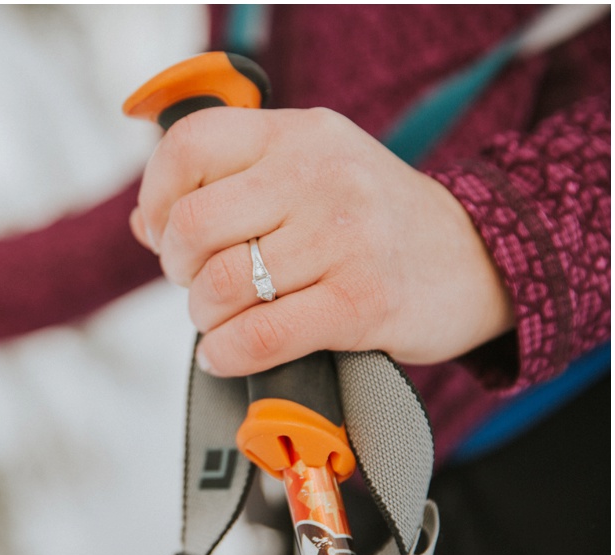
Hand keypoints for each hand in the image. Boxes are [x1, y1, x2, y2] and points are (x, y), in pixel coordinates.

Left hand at [130, 107, 513, 376]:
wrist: (479, 258)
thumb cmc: (372, 222)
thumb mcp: (305, 175)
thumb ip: (226, 189)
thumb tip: (143, 222)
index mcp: (296, 134)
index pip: (190, 146)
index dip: (158, 196)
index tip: (163, 231)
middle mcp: (320, 174)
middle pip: (195, 225)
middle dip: (179, 268)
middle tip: (197, 283)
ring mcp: (345, 236)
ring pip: (222, 285)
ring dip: (204, 316)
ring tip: (221, 318)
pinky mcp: (362, 301)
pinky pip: (259, 336)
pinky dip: (226, 354)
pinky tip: (227, 354)